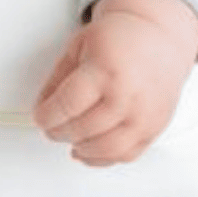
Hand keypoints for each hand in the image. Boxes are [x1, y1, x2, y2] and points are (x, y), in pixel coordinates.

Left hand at [33, 0, 197, 166]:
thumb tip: (42, 107)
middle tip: (51, 128)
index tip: (40, 117)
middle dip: (60, 132)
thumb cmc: (117, 39)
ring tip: (69, 139)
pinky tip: (88, 152)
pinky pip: (126, 154)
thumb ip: (57, 78)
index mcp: (105, 70)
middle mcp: (128, 95)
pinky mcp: (155, 128)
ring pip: (106, 149)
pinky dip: (103, 159)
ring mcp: (144, 115)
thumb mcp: (78, 47)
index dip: (48, 115)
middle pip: (84, 128)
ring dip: (81, 148)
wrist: (158, 37)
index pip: (68, 104)